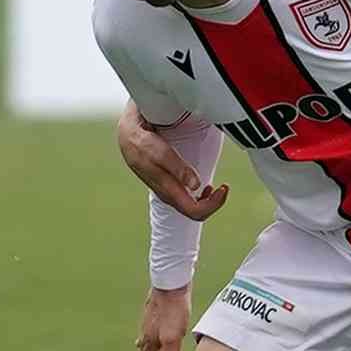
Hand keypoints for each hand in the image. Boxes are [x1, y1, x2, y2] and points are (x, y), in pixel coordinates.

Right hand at [117, 103, 228, 222]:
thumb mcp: (159, 150)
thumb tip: (196, 185)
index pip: (194, 211)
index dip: (213, 205)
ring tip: (218, 187)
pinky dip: (200, 195)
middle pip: (195, 213)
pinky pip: (187, 199)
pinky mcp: (168, 186)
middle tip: (224, 187)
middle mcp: (168, 195)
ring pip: (192, 207)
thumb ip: (177, 167)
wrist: (126, 137)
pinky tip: (203, 185)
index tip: (223, 187)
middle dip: (214, 203)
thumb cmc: (141, 142)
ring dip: (208, 200)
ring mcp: (168, 192)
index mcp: (167, 190)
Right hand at [136, 285, 191, 350]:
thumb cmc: (172, 310)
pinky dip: (167, 347)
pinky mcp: (159, 317)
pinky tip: (175, 342)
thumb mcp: (172, 339)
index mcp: (147, 344)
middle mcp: (146, 337)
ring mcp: (151, 326)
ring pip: (155, 349)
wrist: (171, 283)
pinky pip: (160, 338)